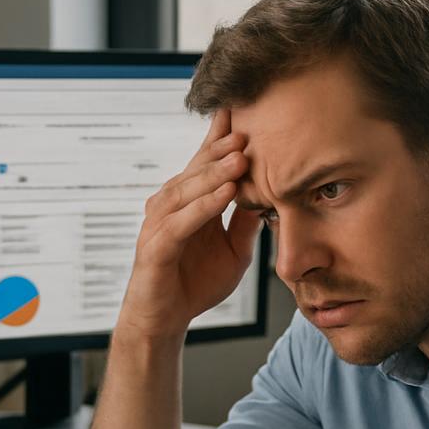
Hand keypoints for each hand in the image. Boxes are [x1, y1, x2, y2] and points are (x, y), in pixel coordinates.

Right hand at [118, 108, 263, 340]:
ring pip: (189, 190)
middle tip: (248, 126)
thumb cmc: (196, 283)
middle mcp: (170, 205)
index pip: (206, 161)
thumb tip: (273, 193)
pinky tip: (225, 193)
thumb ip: (247, 221)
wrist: (166, 319)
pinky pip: (182, 221)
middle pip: (197, 168)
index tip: (242, 108)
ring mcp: (160, 223)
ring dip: (215, 172)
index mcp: (189, 201)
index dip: (221, 136)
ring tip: (241, 156)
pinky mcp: (156, 247)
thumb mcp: (234, 249)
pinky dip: (204, 206)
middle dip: (222, 147)